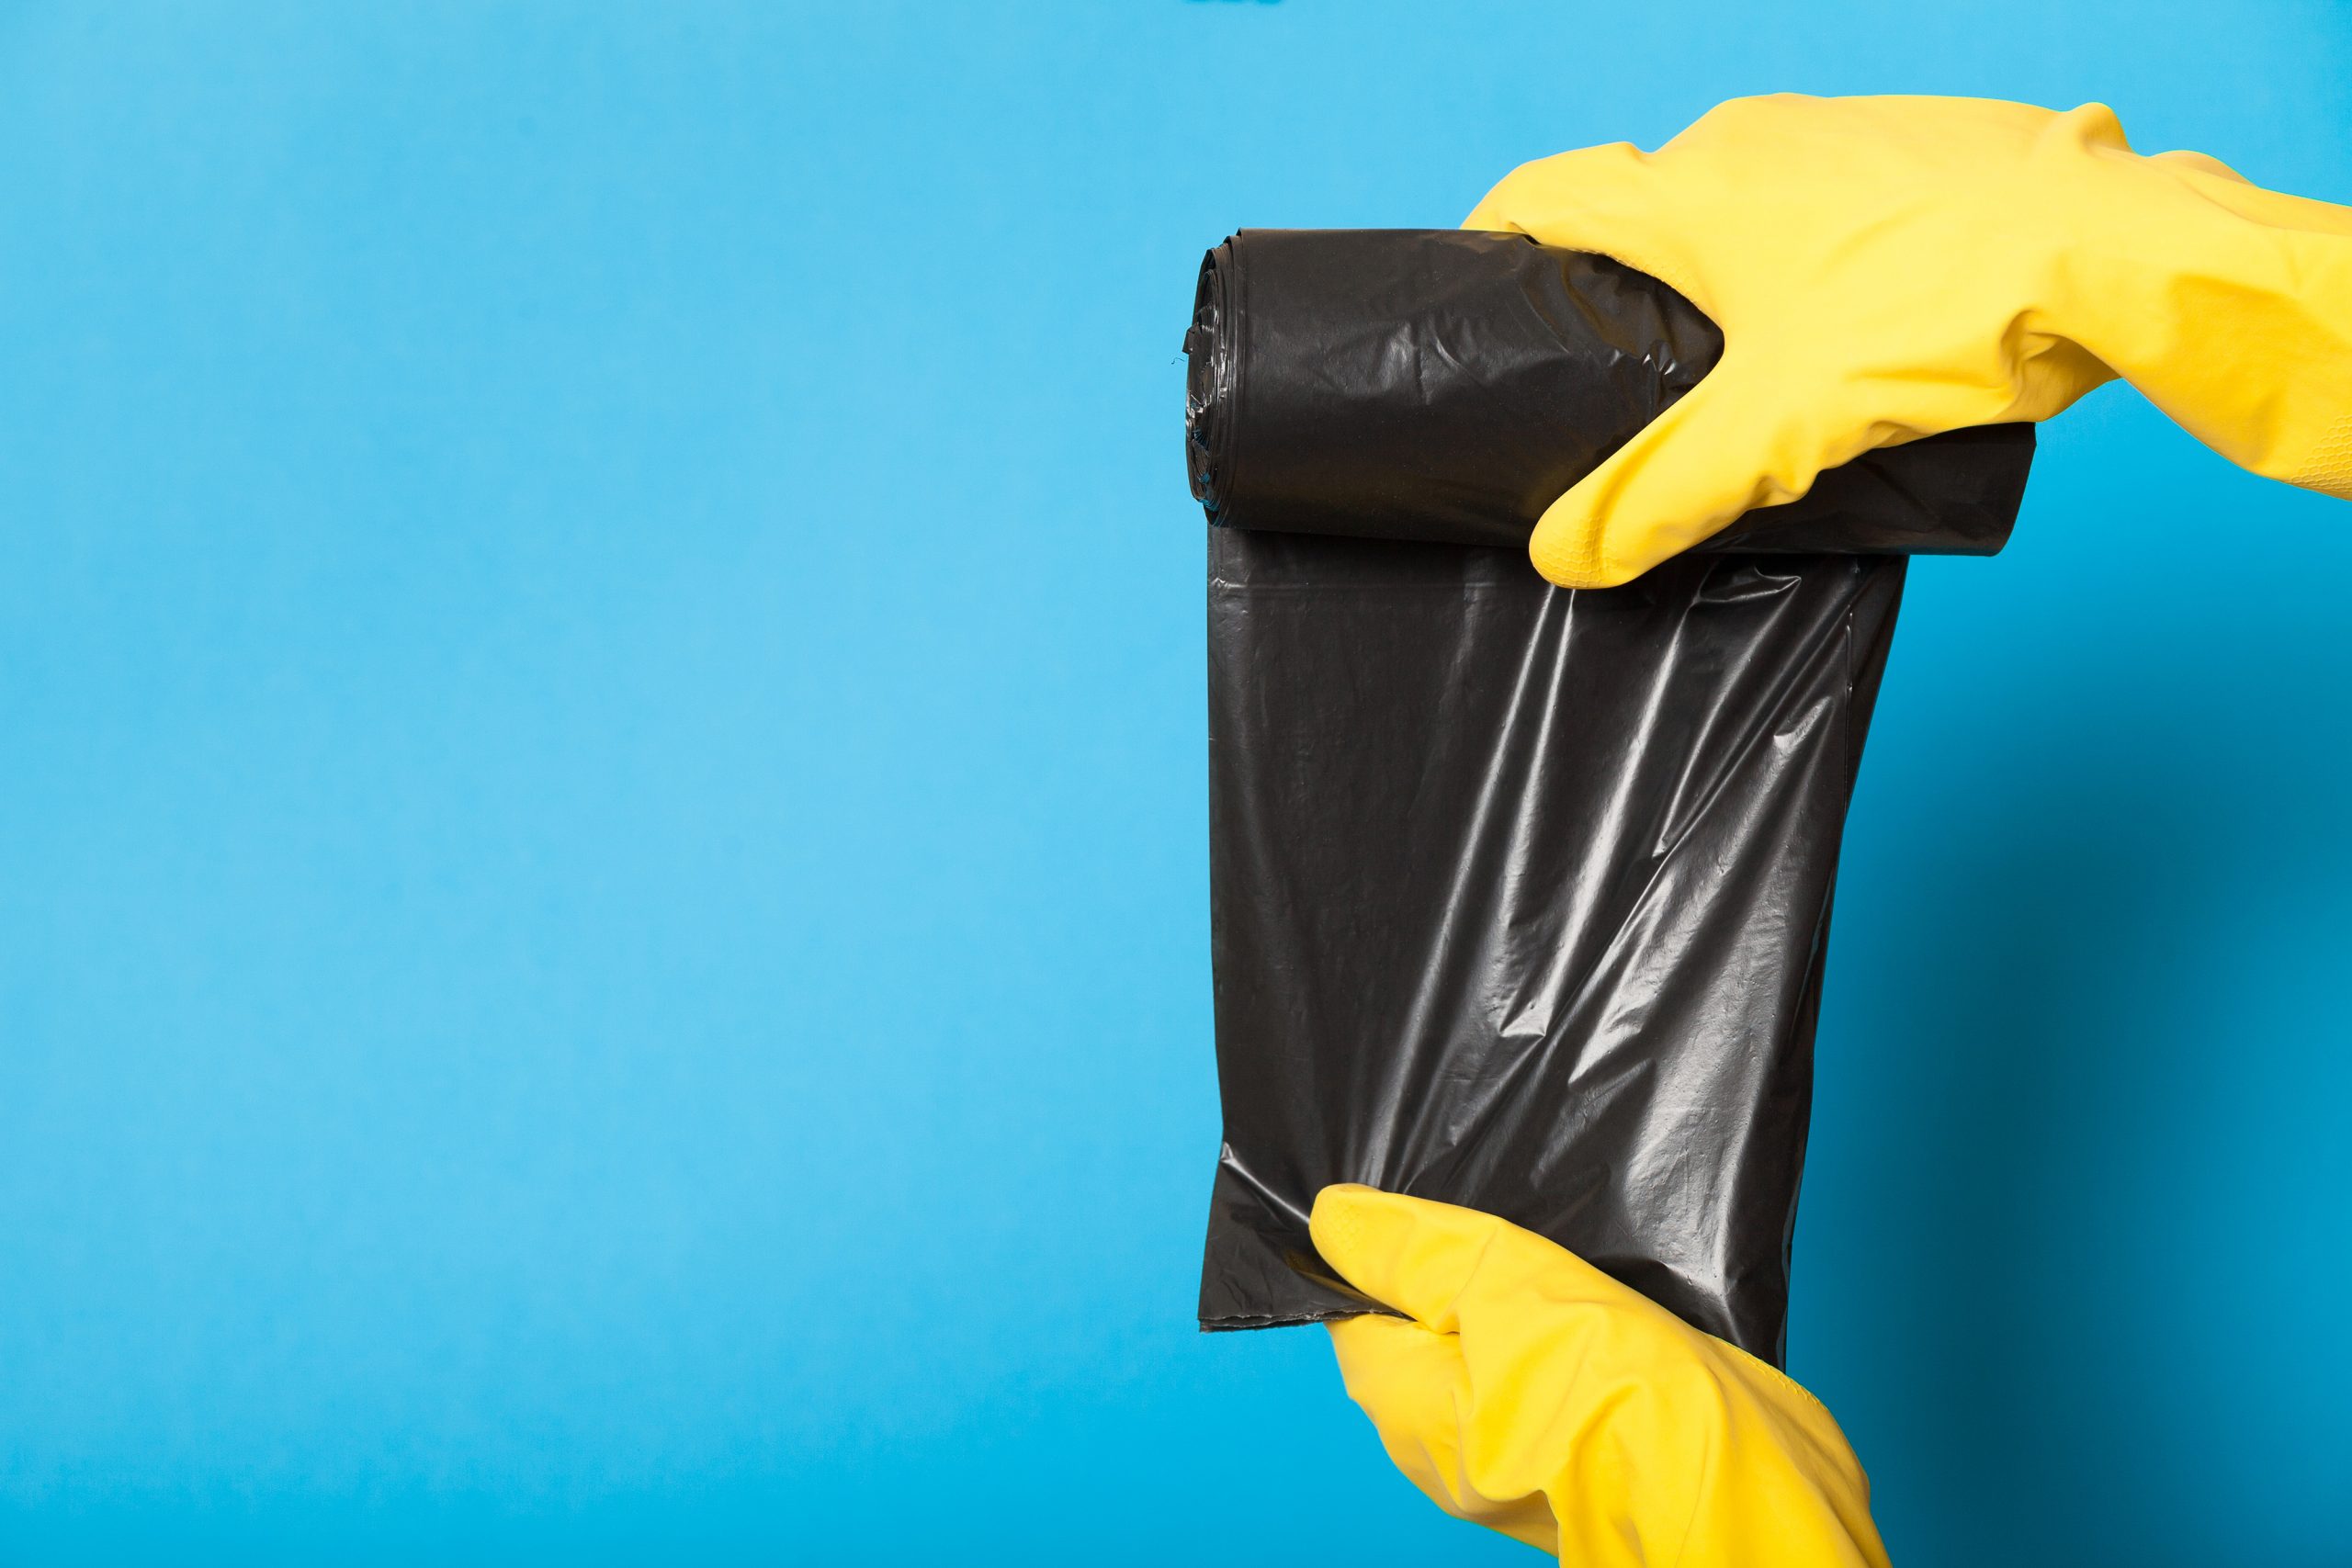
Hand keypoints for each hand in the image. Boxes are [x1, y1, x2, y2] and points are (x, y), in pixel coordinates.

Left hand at [1312, 1184, 1888, 1565]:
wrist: (1727, 1473)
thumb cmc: (1602, 1384)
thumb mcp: (1488, 1276)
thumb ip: (1405, 1247)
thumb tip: (1332, 1217)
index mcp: (1397, 1402)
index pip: (1355, 1307)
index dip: (1389, 1251)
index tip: (1438, 1215)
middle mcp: (1437, 1445)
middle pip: (1422, 1331)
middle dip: (1459, 1280)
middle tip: (1513, 1241)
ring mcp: (1505, 1462)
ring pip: (1489, 1355)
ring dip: (1520, 1310)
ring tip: (1565, 1273)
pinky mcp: (1571, 1459)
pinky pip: (1544, 1384)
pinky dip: (1564, 1346)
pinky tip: (1603, 1317)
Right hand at [1471, 95, 2351, 586]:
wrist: (2117, 251)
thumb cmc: (1940, 312)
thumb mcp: (1780, 431)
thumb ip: (1661, 497)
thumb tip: (1566, 557)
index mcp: (1689, 192)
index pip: (1542, 194)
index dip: (1492, 242)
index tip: (1478, 299)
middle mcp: (1747, 141)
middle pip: (1635, 206)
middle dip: (1614, 284)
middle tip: (1616, 378)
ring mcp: (1834, 133)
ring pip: (1732, 201)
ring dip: (1718, 272)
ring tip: (1738, 367)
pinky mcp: (1909, 149)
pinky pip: (1817, 198)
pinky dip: (1802, 254)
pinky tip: (1842, 326)